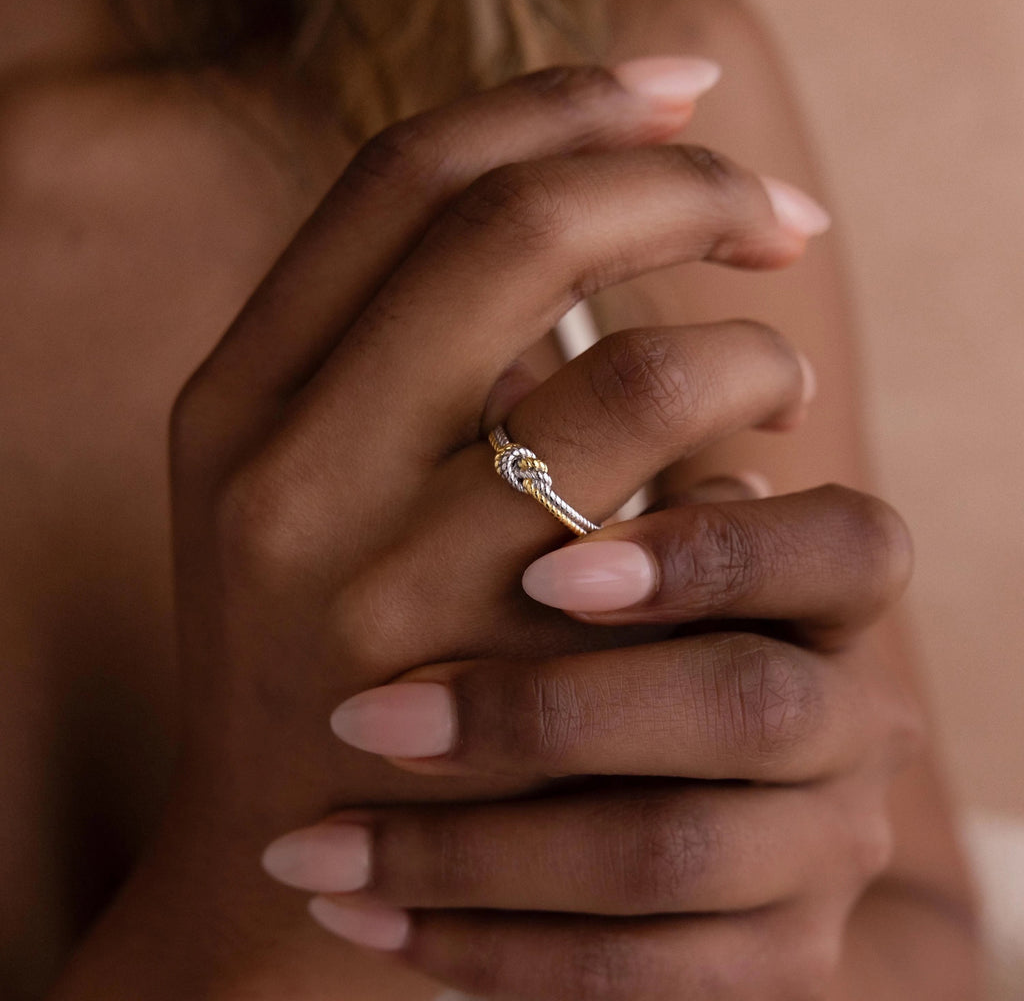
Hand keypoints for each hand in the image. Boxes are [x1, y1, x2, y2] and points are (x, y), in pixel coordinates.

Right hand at [168, 59, 823, 824]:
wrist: (295, 856)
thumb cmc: (313, 649)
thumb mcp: (297, 485)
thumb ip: (398, 349)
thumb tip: (588, 206)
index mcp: (236, 400)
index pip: (409, 178)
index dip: (562, 104)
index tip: (678, 90)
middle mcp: (293, 475)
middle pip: (520, 230)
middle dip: (683, 184)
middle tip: (775, 214)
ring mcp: (397, 590)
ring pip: (635, 374)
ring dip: (746, 349)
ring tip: (779, 379)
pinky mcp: (508, 695)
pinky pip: (684, 530)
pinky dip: (742, 483)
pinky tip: (750, 493)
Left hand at [262, 484, 919, 1000]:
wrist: (594, 817)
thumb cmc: (587, 641)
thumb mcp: (599, 550)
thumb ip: (583, 464)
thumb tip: (499, 382)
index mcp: (817, 600)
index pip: (847, 545)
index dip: (708, 553)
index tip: (537, 572)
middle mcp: (844, 718)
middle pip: (751, 705)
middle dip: (552, 712)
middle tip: (372, 719)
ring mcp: (819, 851)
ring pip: (672, 858)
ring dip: (475, 850)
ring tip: (317, 847)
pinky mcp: (774, 958)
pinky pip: (642, 980)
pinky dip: (486, 951)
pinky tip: (358, 918)